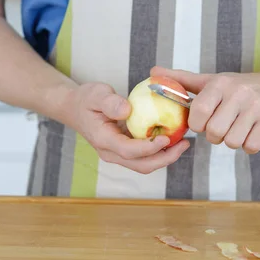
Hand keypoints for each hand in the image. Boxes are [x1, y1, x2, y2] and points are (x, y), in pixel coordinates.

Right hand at [63, 82, 190, 173]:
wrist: (75, 108)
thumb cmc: (86, 99)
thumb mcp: (96, 94)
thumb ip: (110, 102)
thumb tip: (128, 109)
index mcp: (103, 140)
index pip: (129, 151)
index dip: (150, 148)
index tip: (167, 138)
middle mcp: (111, 153)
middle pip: (141, 165)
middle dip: (165, 158)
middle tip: (185, 144)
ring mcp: (117, 154)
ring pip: (145, 164)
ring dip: (166, 157)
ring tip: (184, 142)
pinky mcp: (124, 151)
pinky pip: (144, 157)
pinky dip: (160, 151)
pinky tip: (173, 138)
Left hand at [150, 66, 259, 153]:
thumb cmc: (239, 87)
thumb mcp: (212, 80)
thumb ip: (182, 80)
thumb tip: (152, 73)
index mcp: (221, 83)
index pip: (198, 112)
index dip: (197, 124)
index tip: (203, 122)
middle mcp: (239, 93)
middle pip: (214, 132)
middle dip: (215, 135)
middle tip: (221, 127)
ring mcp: (257, 107)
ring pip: (232, 142)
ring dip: (232, 141)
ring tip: (237, 128)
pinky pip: (250, 146)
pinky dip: (248, 145)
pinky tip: (251, 132)